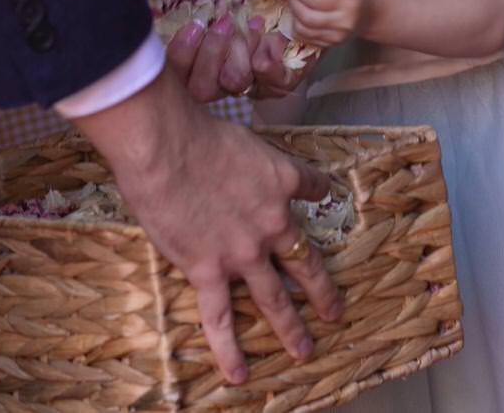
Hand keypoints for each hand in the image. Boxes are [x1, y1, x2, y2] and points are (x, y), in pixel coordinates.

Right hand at [77, 70, 343, 383]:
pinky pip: (222, 319)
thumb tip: (227, 151)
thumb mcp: (237, 133)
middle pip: (304, 262)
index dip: (319, 191)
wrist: (168, 146)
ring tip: (306, 349)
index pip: (311, 187)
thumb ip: (240, 153)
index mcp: (280, 183)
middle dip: (322, 291)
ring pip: (274, 298)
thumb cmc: (194, 129)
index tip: (324, 196)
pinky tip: (239, 375)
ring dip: (292, 327)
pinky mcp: (209, 271)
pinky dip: (230, 350)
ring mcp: (243, 252)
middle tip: (335, 311)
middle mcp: (271, 224)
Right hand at [165, 0, 278, 101]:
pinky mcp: (281, 80)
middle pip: (201, 90)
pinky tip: (271, 38)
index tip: (196, 25)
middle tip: (225, 23)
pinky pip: (273, 85)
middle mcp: (219, 77)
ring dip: (242, 50)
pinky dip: (270, 61)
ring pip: (235, 84)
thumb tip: (155, 16)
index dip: (182, 55)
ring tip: (253, 22)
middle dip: (211, 55)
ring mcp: (249, 82)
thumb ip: (185, 7)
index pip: (176, 76)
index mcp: (194, 59)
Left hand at [285, 0, 370, 49]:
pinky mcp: (333, 44)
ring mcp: (338, 36)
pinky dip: (299, 27)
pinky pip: (308, 39)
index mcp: (347, 0)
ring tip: (294, 4)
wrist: (373, 11)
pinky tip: (300, 16)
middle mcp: (344, 21)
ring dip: (293, 16)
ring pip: (304, 31)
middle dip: (293, 3)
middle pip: (306, 17)